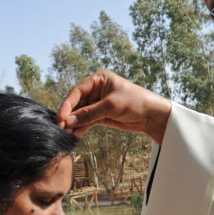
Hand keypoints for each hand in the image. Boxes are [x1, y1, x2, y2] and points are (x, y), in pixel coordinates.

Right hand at [57, 70, 171, 143]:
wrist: (151, 115)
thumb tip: (70, 121)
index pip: (77, 91)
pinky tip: (75, 134)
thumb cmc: (135, 102)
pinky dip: (81, 127)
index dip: (67, 104)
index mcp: (98, 79)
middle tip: (61, 127)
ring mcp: (98, 103)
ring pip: (80, 113)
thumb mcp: (111, 106)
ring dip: (74, 123)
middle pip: (76, 103)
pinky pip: (87, 121)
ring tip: (66, 134)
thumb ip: (89, 114)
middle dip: (69, 116)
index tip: (61, 117)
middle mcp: (96, 90)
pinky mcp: (101, 115)